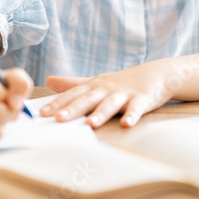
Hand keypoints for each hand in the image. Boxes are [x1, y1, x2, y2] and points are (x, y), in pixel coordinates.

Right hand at [0, 67, 31, 140]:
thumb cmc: (0, 85)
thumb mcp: (13, 76)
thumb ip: (20, 84)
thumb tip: (14, 104)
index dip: (2, 94)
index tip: (7, 93)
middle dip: (10, 111)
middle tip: (12, 106)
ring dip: (5, 121)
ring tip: (4, 112)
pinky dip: (0, 130)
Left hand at [43, 63, 173, 128]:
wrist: (155, 74)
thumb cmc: (121, 82)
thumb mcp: (96, 81)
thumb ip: (73, 83)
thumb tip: (48, 80)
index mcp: (94, 86)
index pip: (73, 95)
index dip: (58, 104)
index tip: (42, 114)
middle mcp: (106, 89)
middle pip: (88, 99)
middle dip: (73, 109)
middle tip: (58, 119)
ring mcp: (124, 94)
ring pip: (110, 104)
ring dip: (100, 114)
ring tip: (90, 124)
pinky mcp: (142, 99)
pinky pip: (136, 108)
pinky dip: (132, 116)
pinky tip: (127, 124)